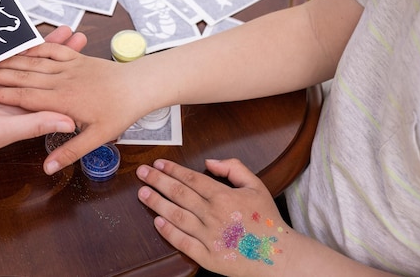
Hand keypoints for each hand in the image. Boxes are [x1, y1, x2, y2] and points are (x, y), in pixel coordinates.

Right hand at [0, 26, 86, 159]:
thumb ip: (34, 123)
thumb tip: (70, 122)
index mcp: (21, 114)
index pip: (51, 94)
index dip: (70, 79)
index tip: (88, 65)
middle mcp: (11, 100)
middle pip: (42, 74)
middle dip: (61, 56)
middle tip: (79, 37)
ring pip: (22, 62)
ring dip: (41, 47)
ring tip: (59, 31)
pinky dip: (10, 45)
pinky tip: (23, 33)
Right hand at [0, 41, 149, 174]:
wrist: (142, 84)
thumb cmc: (121, 111)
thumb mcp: (97, 137)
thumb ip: (69, 150)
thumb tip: (50, 166)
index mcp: (62, 101)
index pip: (24, 98)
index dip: (1, 95)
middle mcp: (62, 81)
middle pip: (24, 76)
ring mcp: (68, 66)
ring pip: (34, 61)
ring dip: (12, 58)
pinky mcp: (76, 58)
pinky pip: (52, 48)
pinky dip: (36, 45)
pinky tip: (24, 43)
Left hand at [136, 158, 291, 275]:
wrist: (277, 255)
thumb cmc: (266, 220)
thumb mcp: (256, 185)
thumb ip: (234, 168)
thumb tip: (209, 162)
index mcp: (224, 196)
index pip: (191, 178)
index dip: (172, 170)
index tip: (158, 164)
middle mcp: (214, 214)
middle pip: (179, 194)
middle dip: (157, 181)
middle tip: (142, 173)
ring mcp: (210, 236)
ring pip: (176, 216)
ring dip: (157, 203)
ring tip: (143, 193)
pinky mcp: (208, 257)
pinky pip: (183, 243)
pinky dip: (168, 232)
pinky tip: (157, 222)